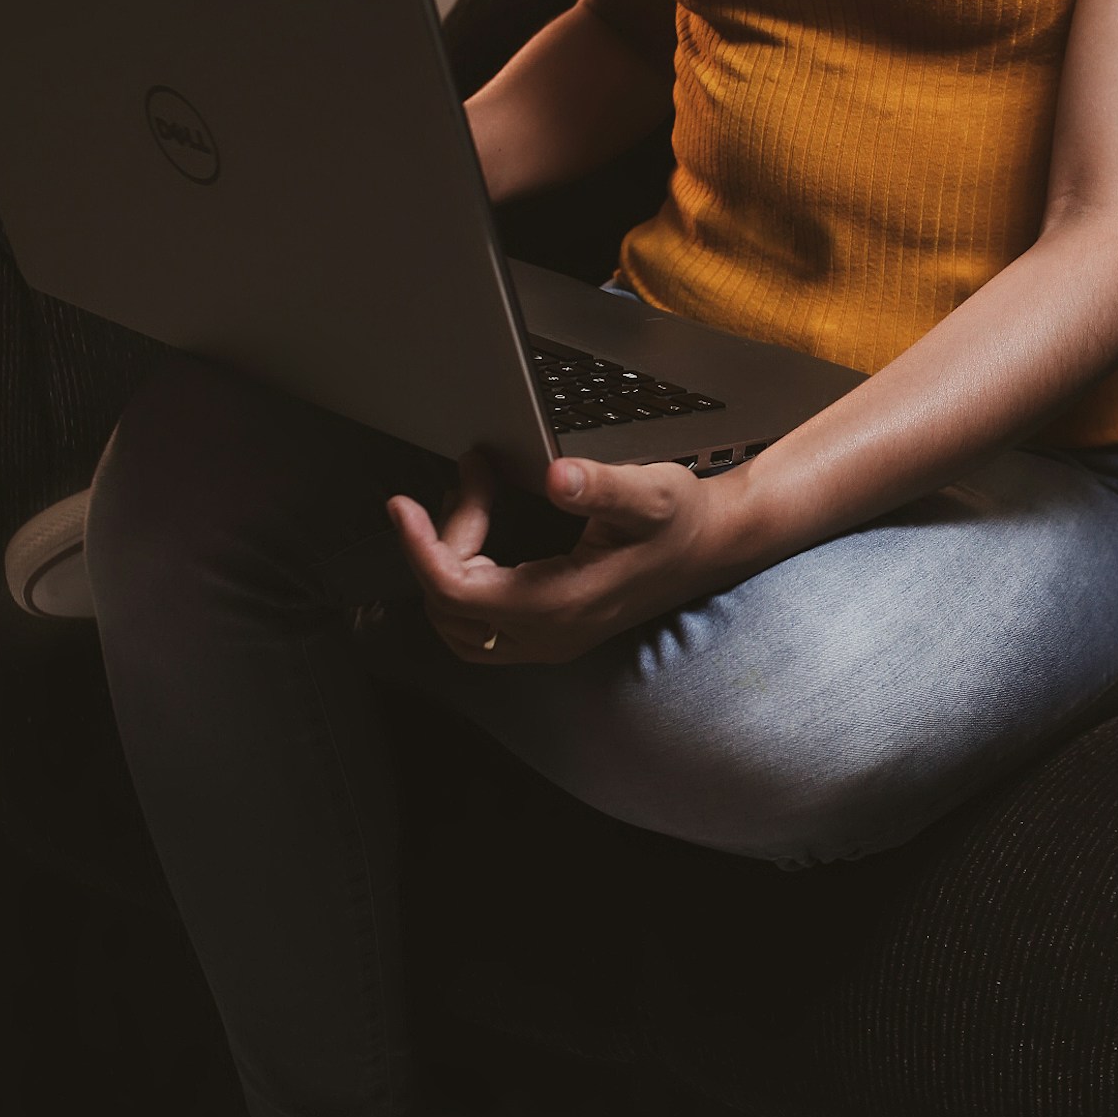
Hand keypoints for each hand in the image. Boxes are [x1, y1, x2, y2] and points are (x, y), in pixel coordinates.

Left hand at [388, 451, 758, 665]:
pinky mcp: (552, 630)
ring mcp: (549, 639)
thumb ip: (600, 486)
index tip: (402, 505)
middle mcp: (549, 633)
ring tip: (470, 507)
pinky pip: (481, 627)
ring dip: (446, 568)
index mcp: (562, 603)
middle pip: (450, 608)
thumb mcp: (649, 493)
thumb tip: (556, 477)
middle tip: (469, 483)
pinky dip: (464, 584)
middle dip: (440, 542)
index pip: (458, 592)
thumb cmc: (683, 520)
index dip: (420, 547)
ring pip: (459, 627)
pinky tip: (480, 539)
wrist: (715, 545)